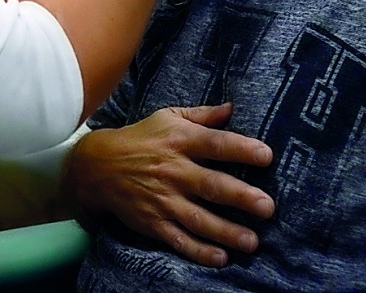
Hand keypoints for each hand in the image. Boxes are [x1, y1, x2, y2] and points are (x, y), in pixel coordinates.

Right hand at [63, 104, 274, 267]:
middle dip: (240, 197)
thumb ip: (202, 116)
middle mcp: (173, 171)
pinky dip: (198, 251)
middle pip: (211, 185)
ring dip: (226, 231)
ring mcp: (162, 199)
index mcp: (179, 141)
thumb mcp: (167, 117)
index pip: (215, 144)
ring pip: (198, 218)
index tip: (267, 156)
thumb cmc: (141, 139)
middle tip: (267, 207)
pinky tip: (220, 258)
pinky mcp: (153, 222)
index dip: (241, 149)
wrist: (98, 166)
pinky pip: (178, 239)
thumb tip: (233, 108)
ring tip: (252, 241)